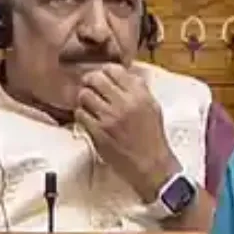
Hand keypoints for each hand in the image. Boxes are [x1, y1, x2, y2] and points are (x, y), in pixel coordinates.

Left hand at [75, 64, 178, 201]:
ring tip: (91, 105)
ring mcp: (109, 118)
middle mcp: (125, 104)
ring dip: (85, 99)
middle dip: (90, 81)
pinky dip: (82, 114)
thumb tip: (124, 75)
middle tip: (91, 87)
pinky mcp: (97, 132)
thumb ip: (139, 90)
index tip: (104, 77)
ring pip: (84, 95)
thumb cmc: (151, 137)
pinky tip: (90, 118)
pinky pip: (80, 114)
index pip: (114, 70)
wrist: (150, 164)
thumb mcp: (152, 108)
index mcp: (140, 96)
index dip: (105, 71)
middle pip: (95, 79)